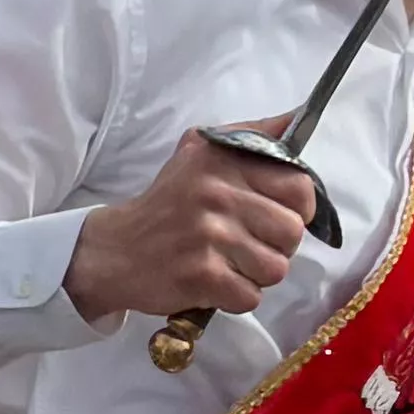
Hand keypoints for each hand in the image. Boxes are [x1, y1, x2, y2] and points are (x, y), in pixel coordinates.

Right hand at [64, 128, 315, 327]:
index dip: (298, 208)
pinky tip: (215, 283)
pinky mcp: (201, 276)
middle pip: (291, 233)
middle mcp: (216, 194)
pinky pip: (251, 296)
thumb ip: (252, 136)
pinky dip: (236, 297)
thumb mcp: (200, 153)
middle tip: (249, 244)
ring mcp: (208, 236)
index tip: (276, 216)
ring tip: (230, 264)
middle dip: (277, 246)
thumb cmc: (168, 204)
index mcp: (221, 162)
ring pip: (275, 268)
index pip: (298, 187)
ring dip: (257, 274)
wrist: (115, 249)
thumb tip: (298, 115)